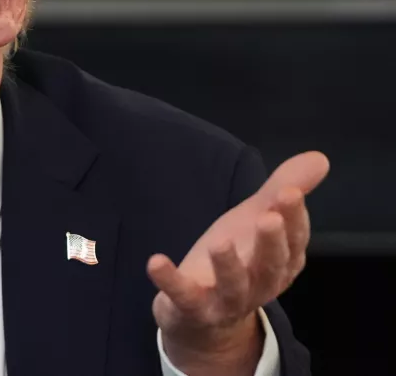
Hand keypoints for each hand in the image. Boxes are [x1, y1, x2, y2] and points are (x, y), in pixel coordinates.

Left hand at [147, 151, 328, 375]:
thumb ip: (282, 191)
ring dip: (228, 265)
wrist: (201, 318)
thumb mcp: (255, 220)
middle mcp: (260, 285)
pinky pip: (182, 296)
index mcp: (281, 263)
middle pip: (270, 266)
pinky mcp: (193, 309)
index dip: (294, 218)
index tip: (289, 192)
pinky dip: (169, 281)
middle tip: (268, 217)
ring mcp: (226, 301)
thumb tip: (319, 158)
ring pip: (233, 286)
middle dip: (271, 242)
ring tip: (219, 241)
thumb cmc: (236, 260)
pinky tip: (155, 261)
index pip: (294, 241)